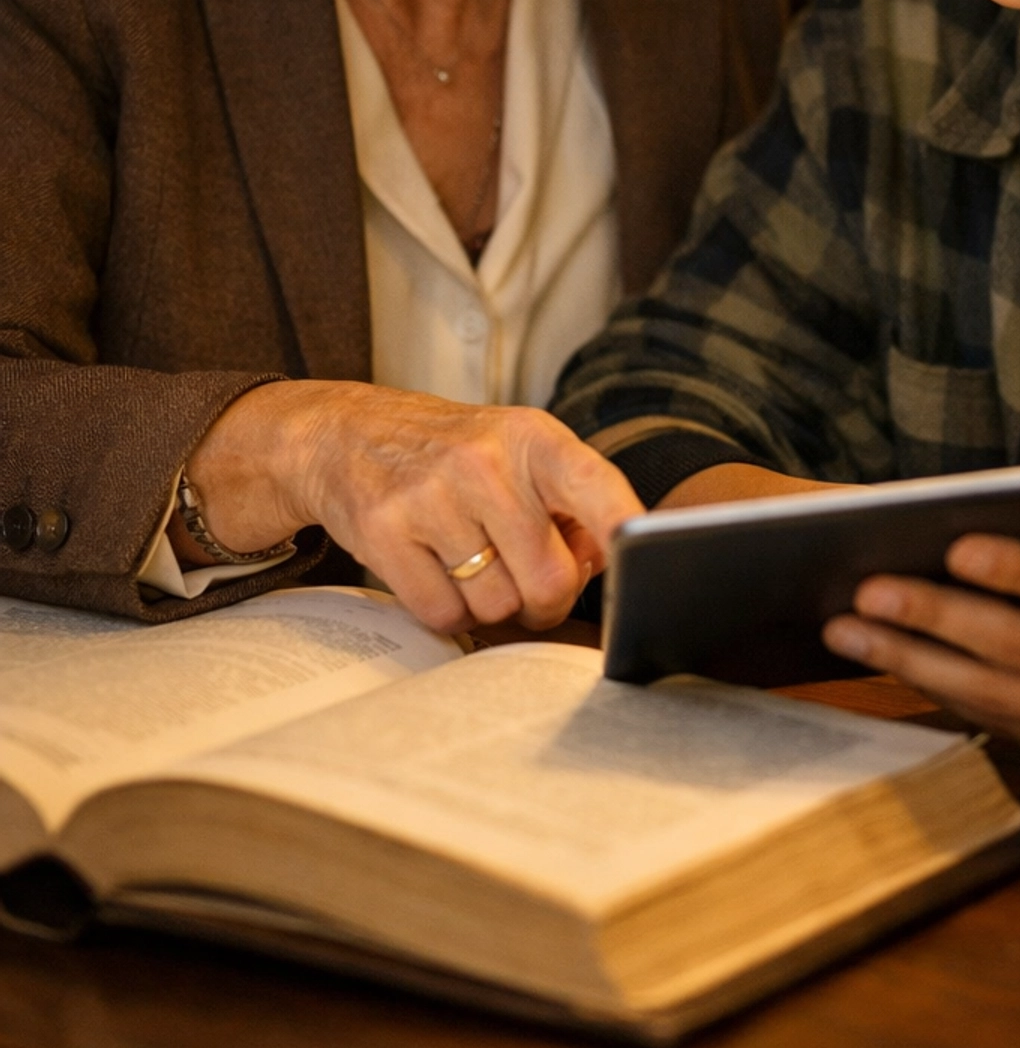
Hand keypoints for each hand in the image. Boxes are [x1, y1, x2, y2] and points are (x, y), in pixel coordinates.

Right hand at [183, 381, 640, 634]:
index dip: (627, 536)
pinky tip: (435, 572)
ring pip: (496, 606)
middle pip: (548, 579)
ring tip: (470, 562)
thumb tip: (606, 564)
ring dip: (490, 604)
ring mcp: (430, 496)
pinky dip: (446, 611)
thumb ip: (570, 504)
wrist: (346, 433)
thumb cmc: (451, 452)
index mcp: (531, 437)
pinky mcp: (383, 532)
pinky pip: (442, 614)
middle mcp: (483, 462)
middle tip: (524, 578)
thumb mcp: (517, 451)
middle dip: (544, 597)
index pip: (598, 488)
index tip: (644, 567)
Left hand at [821, 509, 1019, 771]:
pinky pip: (1016, 727)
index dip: (1015, 569)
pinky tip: (906, 666)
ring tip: (856, 631)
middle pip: (1019, 652)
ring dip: (919, 664)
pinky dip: (955, 698)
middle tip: (862, 591)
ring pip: (1002, 699)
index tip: (952, 542)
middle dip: (931, 620)